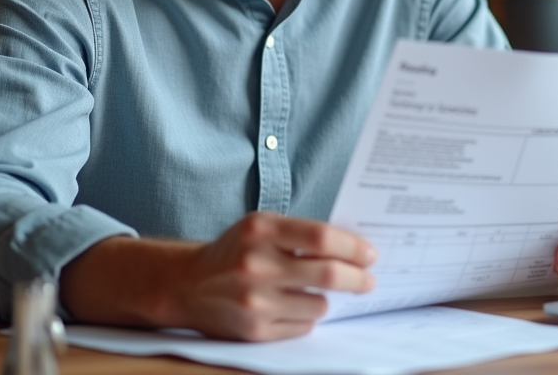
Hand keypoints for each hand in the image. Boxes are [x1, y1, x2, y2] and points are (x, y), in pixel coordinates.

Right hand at [60, 212, 376, 341]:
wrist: (186, 284)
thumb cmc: (234, 250)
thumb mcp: (261, 227)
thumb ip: (300, 233)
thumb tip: (353, 248)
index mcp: (261, 230)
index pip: (321, 237)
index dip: (353, 247)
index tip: (370, 254)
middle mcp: (256, 264)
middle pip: (327, 274)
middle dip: (357, 278)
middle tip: (369, 280)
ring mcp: (255, 300)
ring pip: (319, 304)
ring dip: (327, 299)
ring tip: (315, 292)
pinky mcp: (254, 330)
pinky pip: (302, 326)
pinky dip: (306, 316)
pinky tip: (291, 306)